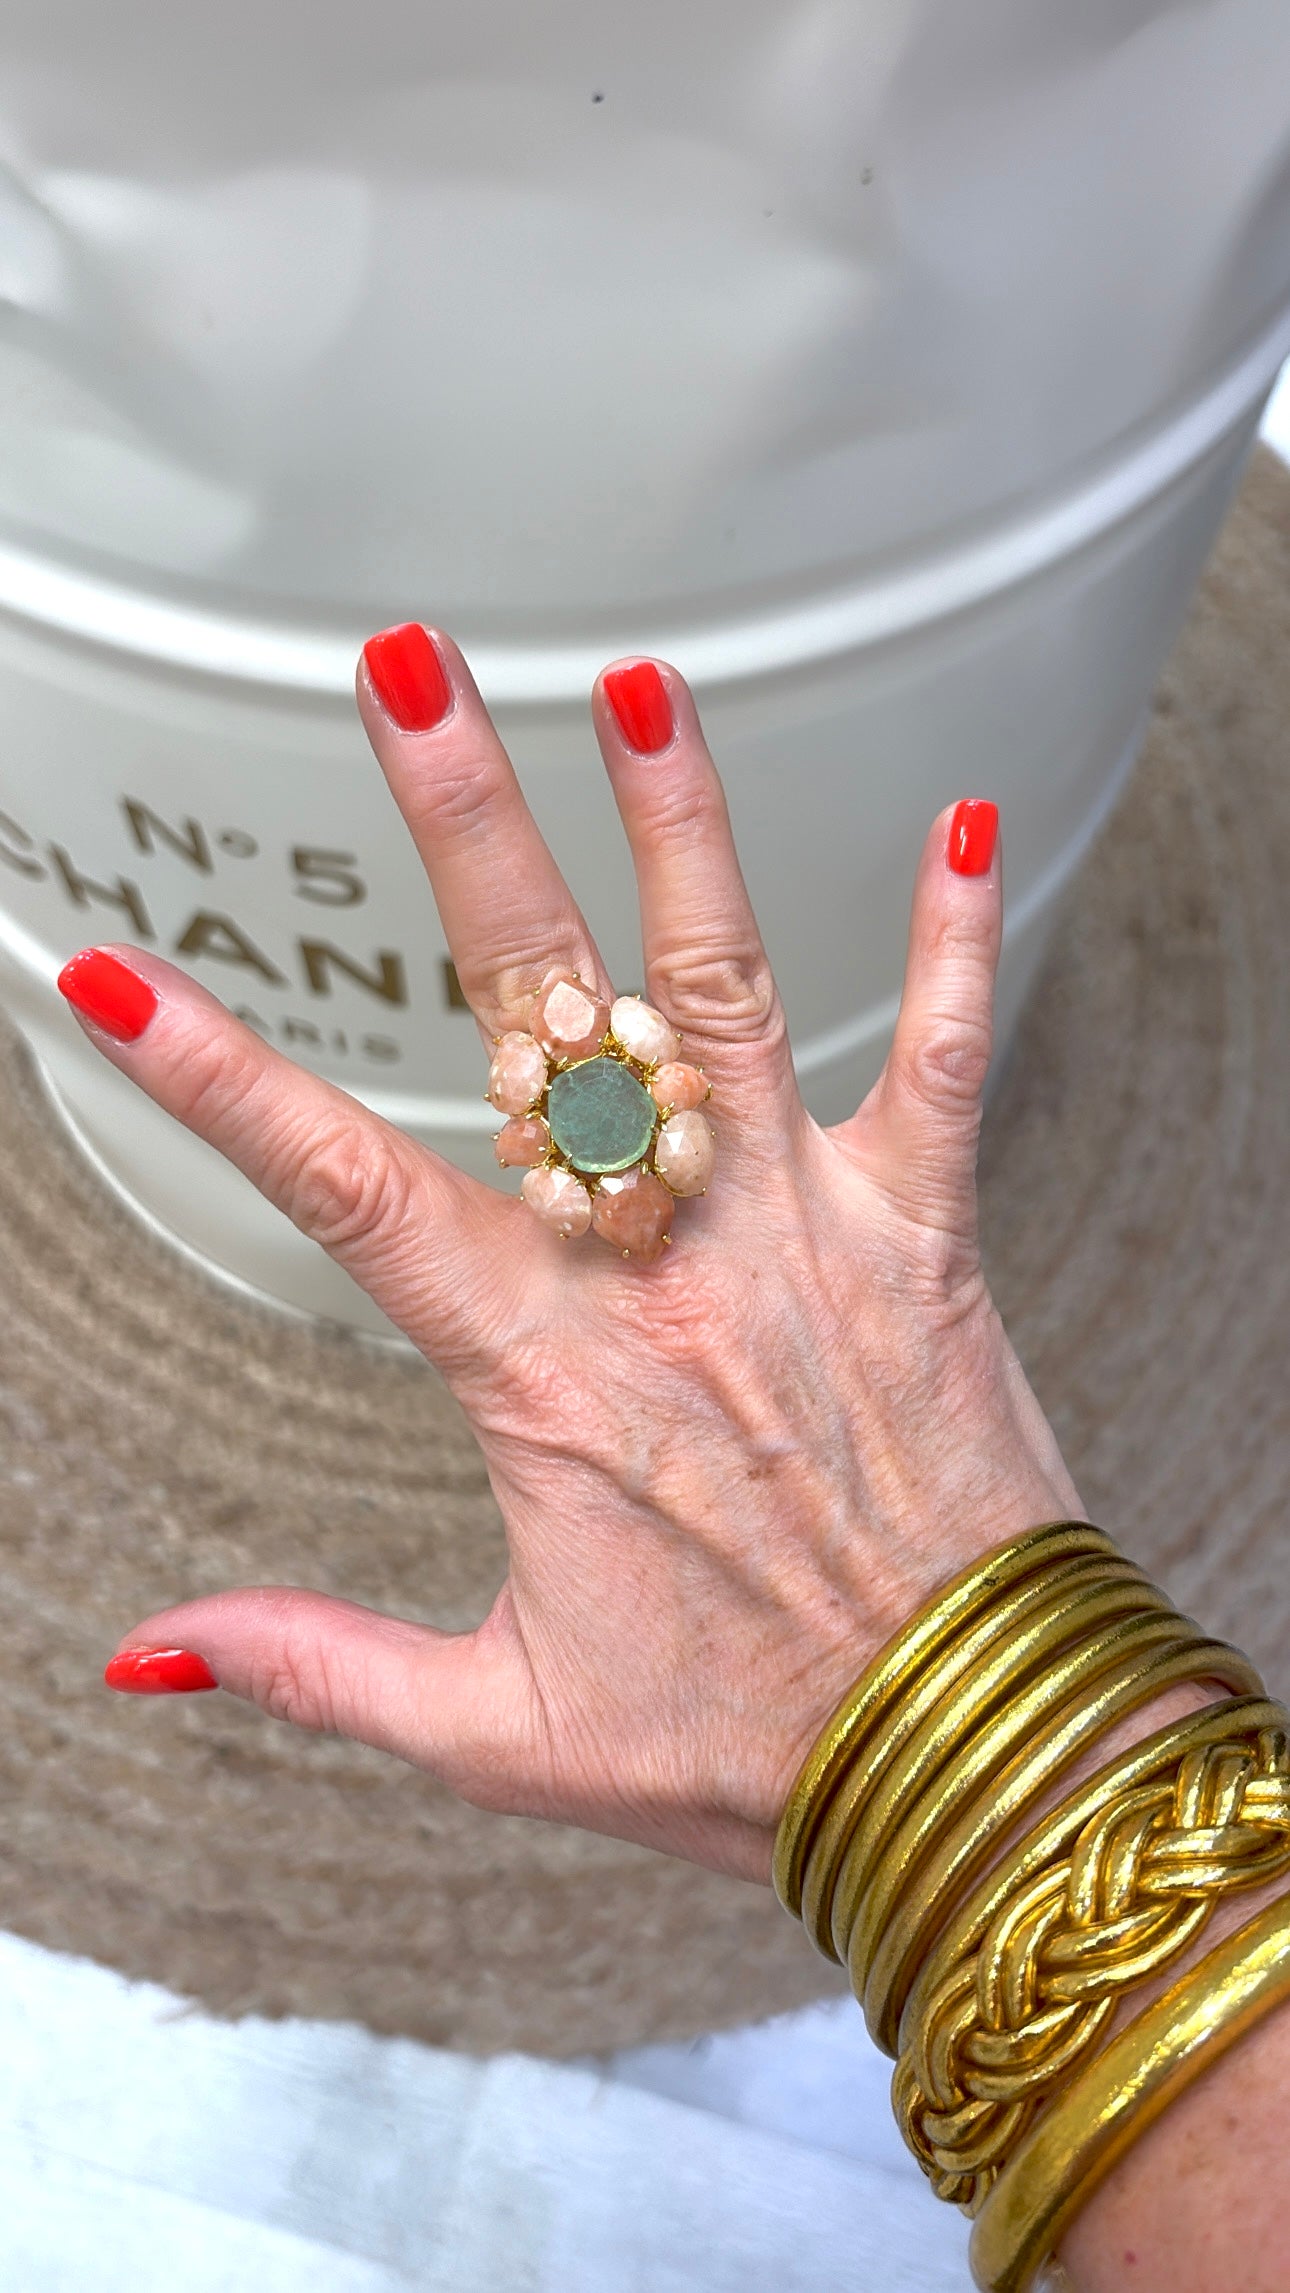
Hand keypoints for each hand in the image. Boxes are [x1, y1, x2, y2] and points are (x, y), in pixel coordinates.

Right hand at [68, 631, 1081, 1882]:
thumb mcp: (502, 1733)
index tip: (114, 974)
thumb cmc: (750, 1745)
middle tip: (406, 679)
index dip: (220, 1077)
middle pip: (543, 1019)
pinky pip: (952, 1066)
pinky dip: (962, 946)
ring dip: (684, 828)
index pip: (345, 1188)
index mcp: (547, 1374)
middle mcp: (670, 1271)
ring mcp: (807, 1235)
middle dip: (465, 833)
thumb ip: (317, 1665)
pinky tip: (967, 828)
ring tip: (640, 682)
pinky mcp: (932, 1239)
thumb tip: (148, 1648)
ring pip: (729, 996)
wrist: (968, 1765)